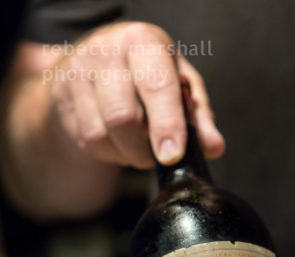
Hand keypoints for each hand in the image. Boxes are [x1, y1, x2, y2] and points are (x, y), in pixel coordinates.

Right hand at [47, 22, 224, 167]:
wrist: (90, 68)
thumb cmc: (143, 76)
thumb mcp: (177, 87)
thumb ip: (197, 118)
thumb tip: (213, 146)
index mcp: (143, 41)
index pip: (156, 85)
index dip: (166, 125)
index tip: (172, 155)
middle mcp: (107, 51)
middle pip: (122, 117)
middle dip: (143, 149)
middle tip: (157, 156)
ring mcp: (79, 72)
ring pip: (103, 135)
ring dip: (127, 154)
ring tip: (137, 146)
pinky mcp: (62, 96)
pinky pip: (89, 142)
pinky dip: (109, 153)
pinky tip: (117, 142)